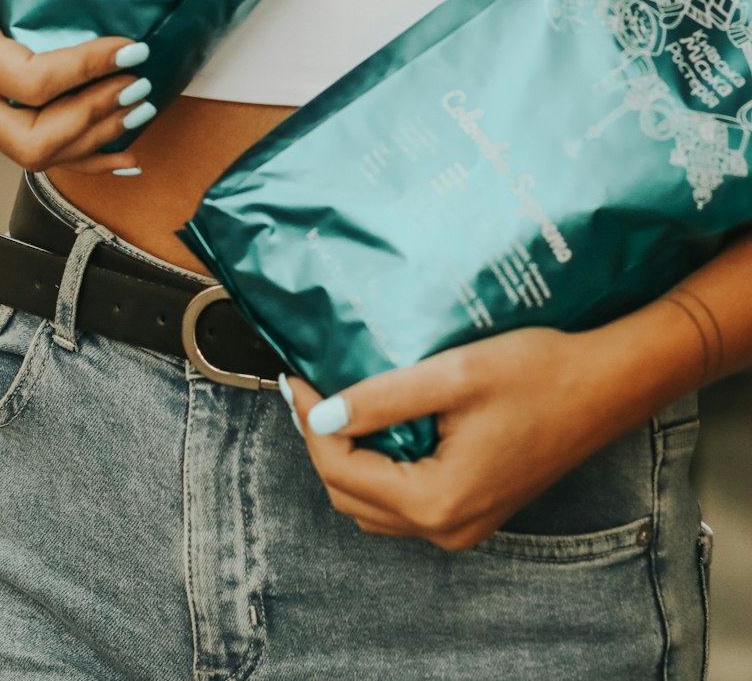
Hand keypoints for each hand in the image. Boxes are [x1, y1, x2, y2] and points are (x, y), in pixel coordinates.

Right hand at [0, 0, 152, 172]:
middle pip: (30, 139)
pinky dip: (78, 153)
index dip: (87, 71)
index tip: (132, 47)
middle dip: (92, 120)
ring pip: (32, 153)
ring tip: (140, 110)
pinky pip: (30, 145)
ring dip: (91, 140)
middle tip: (138, 85)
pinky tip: (119, 152)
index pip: (30, 81)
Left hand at [284, 326, 620, 550]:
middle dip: (321, 443)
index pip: (343, 471)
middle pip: (352, 496)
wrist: (604, 386)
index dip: (311, 422)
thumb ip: (383, 399)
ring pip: (375, 504)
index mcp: (438, 501)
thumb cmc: (539, 374)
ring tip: (335, 401)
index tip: (297, 376)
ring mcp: (464, 524)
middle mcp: (448, 528)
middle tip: (310, 388)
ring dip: (347, 458)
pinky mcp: (475, 508)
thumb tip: (321, 415)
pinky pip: (406, 500)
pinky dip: (381, 466)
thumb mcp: (453, 375)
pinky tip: (378, 421)